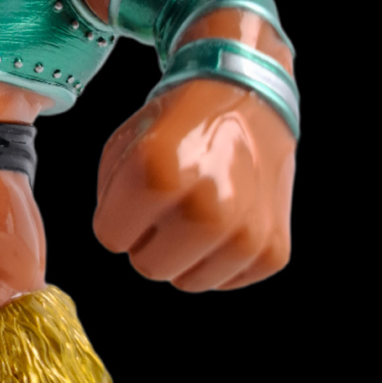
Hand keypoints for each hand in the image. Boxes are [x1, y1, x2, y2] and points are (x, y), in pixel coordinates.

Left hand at [93, 78, 294, 290]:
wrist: (248, 99)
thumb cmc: (181, 123)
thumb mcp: (124, 143)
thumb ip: (109, 198)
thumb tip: (122, 240)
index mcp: (158, 175)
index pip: (110, 237)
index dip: (118, 216)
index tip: (136, 195)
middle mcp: (205, 208)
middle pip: (147, 267)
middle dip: (149, 240)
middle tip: (167, 204)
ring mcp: (244, 234)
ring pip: (187, 282)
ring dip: (185, 253)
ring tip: (199, 208)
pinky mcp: (272, 251)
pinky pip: (225, 281)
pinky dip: (220, 258)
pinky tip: (227, 218)